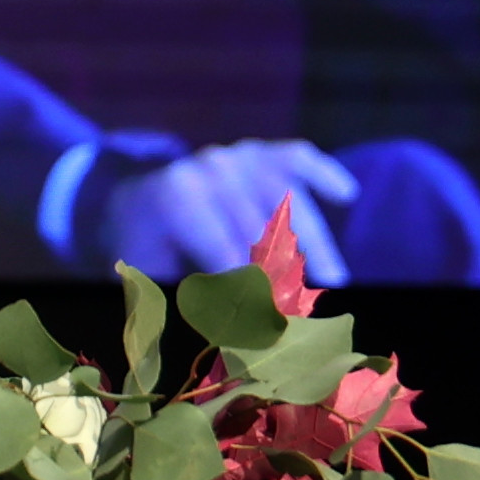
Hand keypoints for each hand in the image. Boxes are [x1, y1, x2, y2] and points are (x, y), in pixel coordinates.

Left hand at [96, 141, 354, 289]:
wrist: (135, 202)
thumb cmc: (147, 249)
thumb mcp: (152, 275)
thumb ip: (191, 293)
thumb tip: (234, 327)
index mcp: (175, 198)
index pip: (218, 241)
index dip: (244, 278)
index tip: (265, 312)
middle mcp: (206, 168)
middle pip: (256, 221)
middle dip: (281, 267)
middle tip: (304, 305)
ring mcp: (235, 156)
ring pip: (284, 194)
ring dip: (313, 238)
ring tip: (333, 278)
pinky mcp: (258, 152)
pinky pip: (294, 157)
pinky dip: (320, 171)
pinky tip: (345, 194)